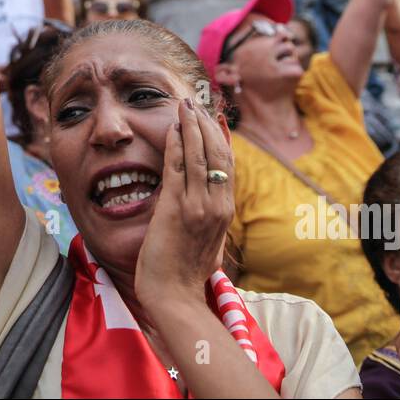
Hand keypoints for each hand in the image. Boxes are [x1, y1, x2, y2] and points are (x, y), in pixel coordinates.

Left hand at [136, 99, 234, 311]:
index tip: (211, 117)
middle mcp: (217, 205)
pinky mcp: (176, 209)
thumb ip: (208, 215)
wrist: (175, 296)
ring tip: (184, 106)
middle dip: (206, 124)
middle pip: (217, 153)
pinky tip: (172, 128)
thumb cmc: (184, 271)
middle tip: (195, 103)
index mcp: (225, 210)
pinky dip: (176, 144)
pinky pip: (177, 168)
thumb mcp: (205, 239)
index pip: (227, 164)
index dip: (220, 136)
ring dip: (191, 126)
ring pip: (198, 155)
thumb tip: (206, 198)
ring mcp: (198, 206)